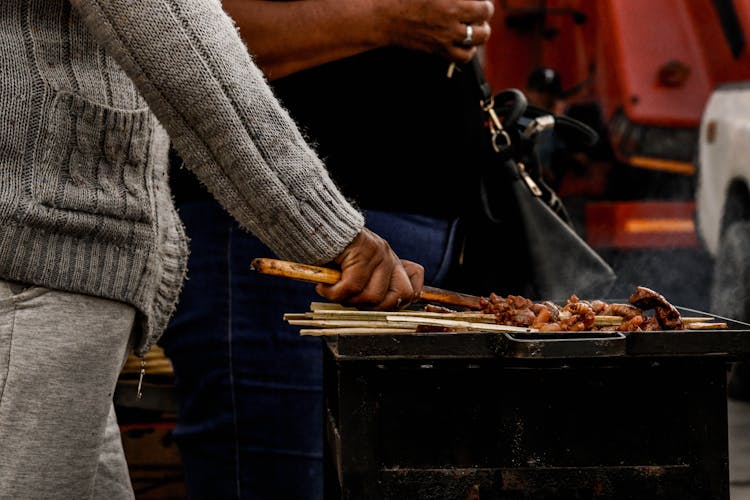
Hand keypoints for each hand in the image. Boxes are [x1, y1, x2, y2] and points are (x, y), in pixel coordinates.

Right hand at [315, 228, 423, 309]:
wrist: (318, 225)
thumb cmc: (333, 253)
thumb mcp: (357, 270)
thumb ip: (368, 284)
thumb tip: (370, 309)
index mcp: (391, 263)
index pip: (414, 289)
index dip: (399, 304)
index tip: (378, 306)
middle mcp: (389, 257)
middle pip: (399, 297)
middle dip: (375, 308)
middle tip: (353, 302)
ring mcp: (378, 254)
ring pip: (372, 296)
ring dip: (349, 301)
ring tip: (334, 292)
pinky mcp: (362, 252)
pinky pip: (350, 287)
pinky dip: (332, 293)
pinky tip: (323, 288)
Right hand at [374, 0, 493, 63]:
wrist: (384, 16)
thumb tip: (469, 0)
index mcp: (453, 6)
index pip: (485, 10)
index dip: (486, 5)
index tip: (481, 3)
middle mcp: (451, 27)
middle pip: (483, 31)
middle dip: (483, 22)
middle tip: (478, 16)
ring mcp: (444, 42)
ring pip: (474, 47)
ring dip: (476, 38)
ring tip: (473, 30)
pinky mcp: (437, 51)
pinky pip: (461, 58)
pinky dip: (465, 51)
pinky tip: (462, 42)